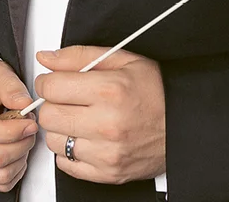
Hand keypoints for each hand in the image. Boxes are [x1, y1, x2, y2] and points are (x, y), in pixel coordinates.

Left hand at [34, 45, 165, 184]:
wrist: (181, 124)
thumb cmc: (155, 90)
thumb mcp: (123, 60)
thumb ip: (80, 56)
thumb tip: (46, 58)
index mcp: (109, 90)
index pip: (52, 87)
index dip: (48, 80)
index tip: (54, 80)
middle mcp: (106, 123)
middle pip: (48, 115)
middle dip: (52, 103)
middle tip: (66, 98)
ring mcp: (106, 152)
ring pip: (53, 141)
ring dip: (60, 127)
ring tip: (79, 117)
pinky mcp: (107, 173)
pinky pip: (65, 164)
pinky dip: (69, 150)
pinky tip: (86, 136)